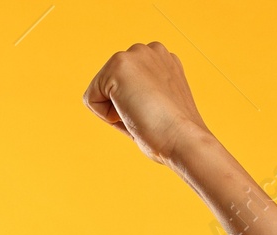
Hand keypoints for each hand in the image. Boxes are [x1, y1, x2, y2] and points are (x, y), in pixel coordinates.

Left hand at [82, 42, 211, 167]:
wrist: (185, 141)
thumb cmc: (175, 137)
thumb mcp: (161, 107)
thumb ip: (144, 95)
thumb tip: (121, 102)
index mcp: (165, 61)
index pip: (128, 86)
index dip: (136, 109)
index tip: (157, 117)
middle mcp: (152, 50)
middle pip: (111, 86)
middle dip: (122, 107)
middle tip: (149, 118)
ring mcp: (136, 54)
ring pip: (100, 90)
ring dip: (115, 111)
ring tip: (142, 116)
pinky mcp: (119, 64)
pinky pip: (91, 99)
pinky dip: (106, 116)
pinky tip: (132, 115)